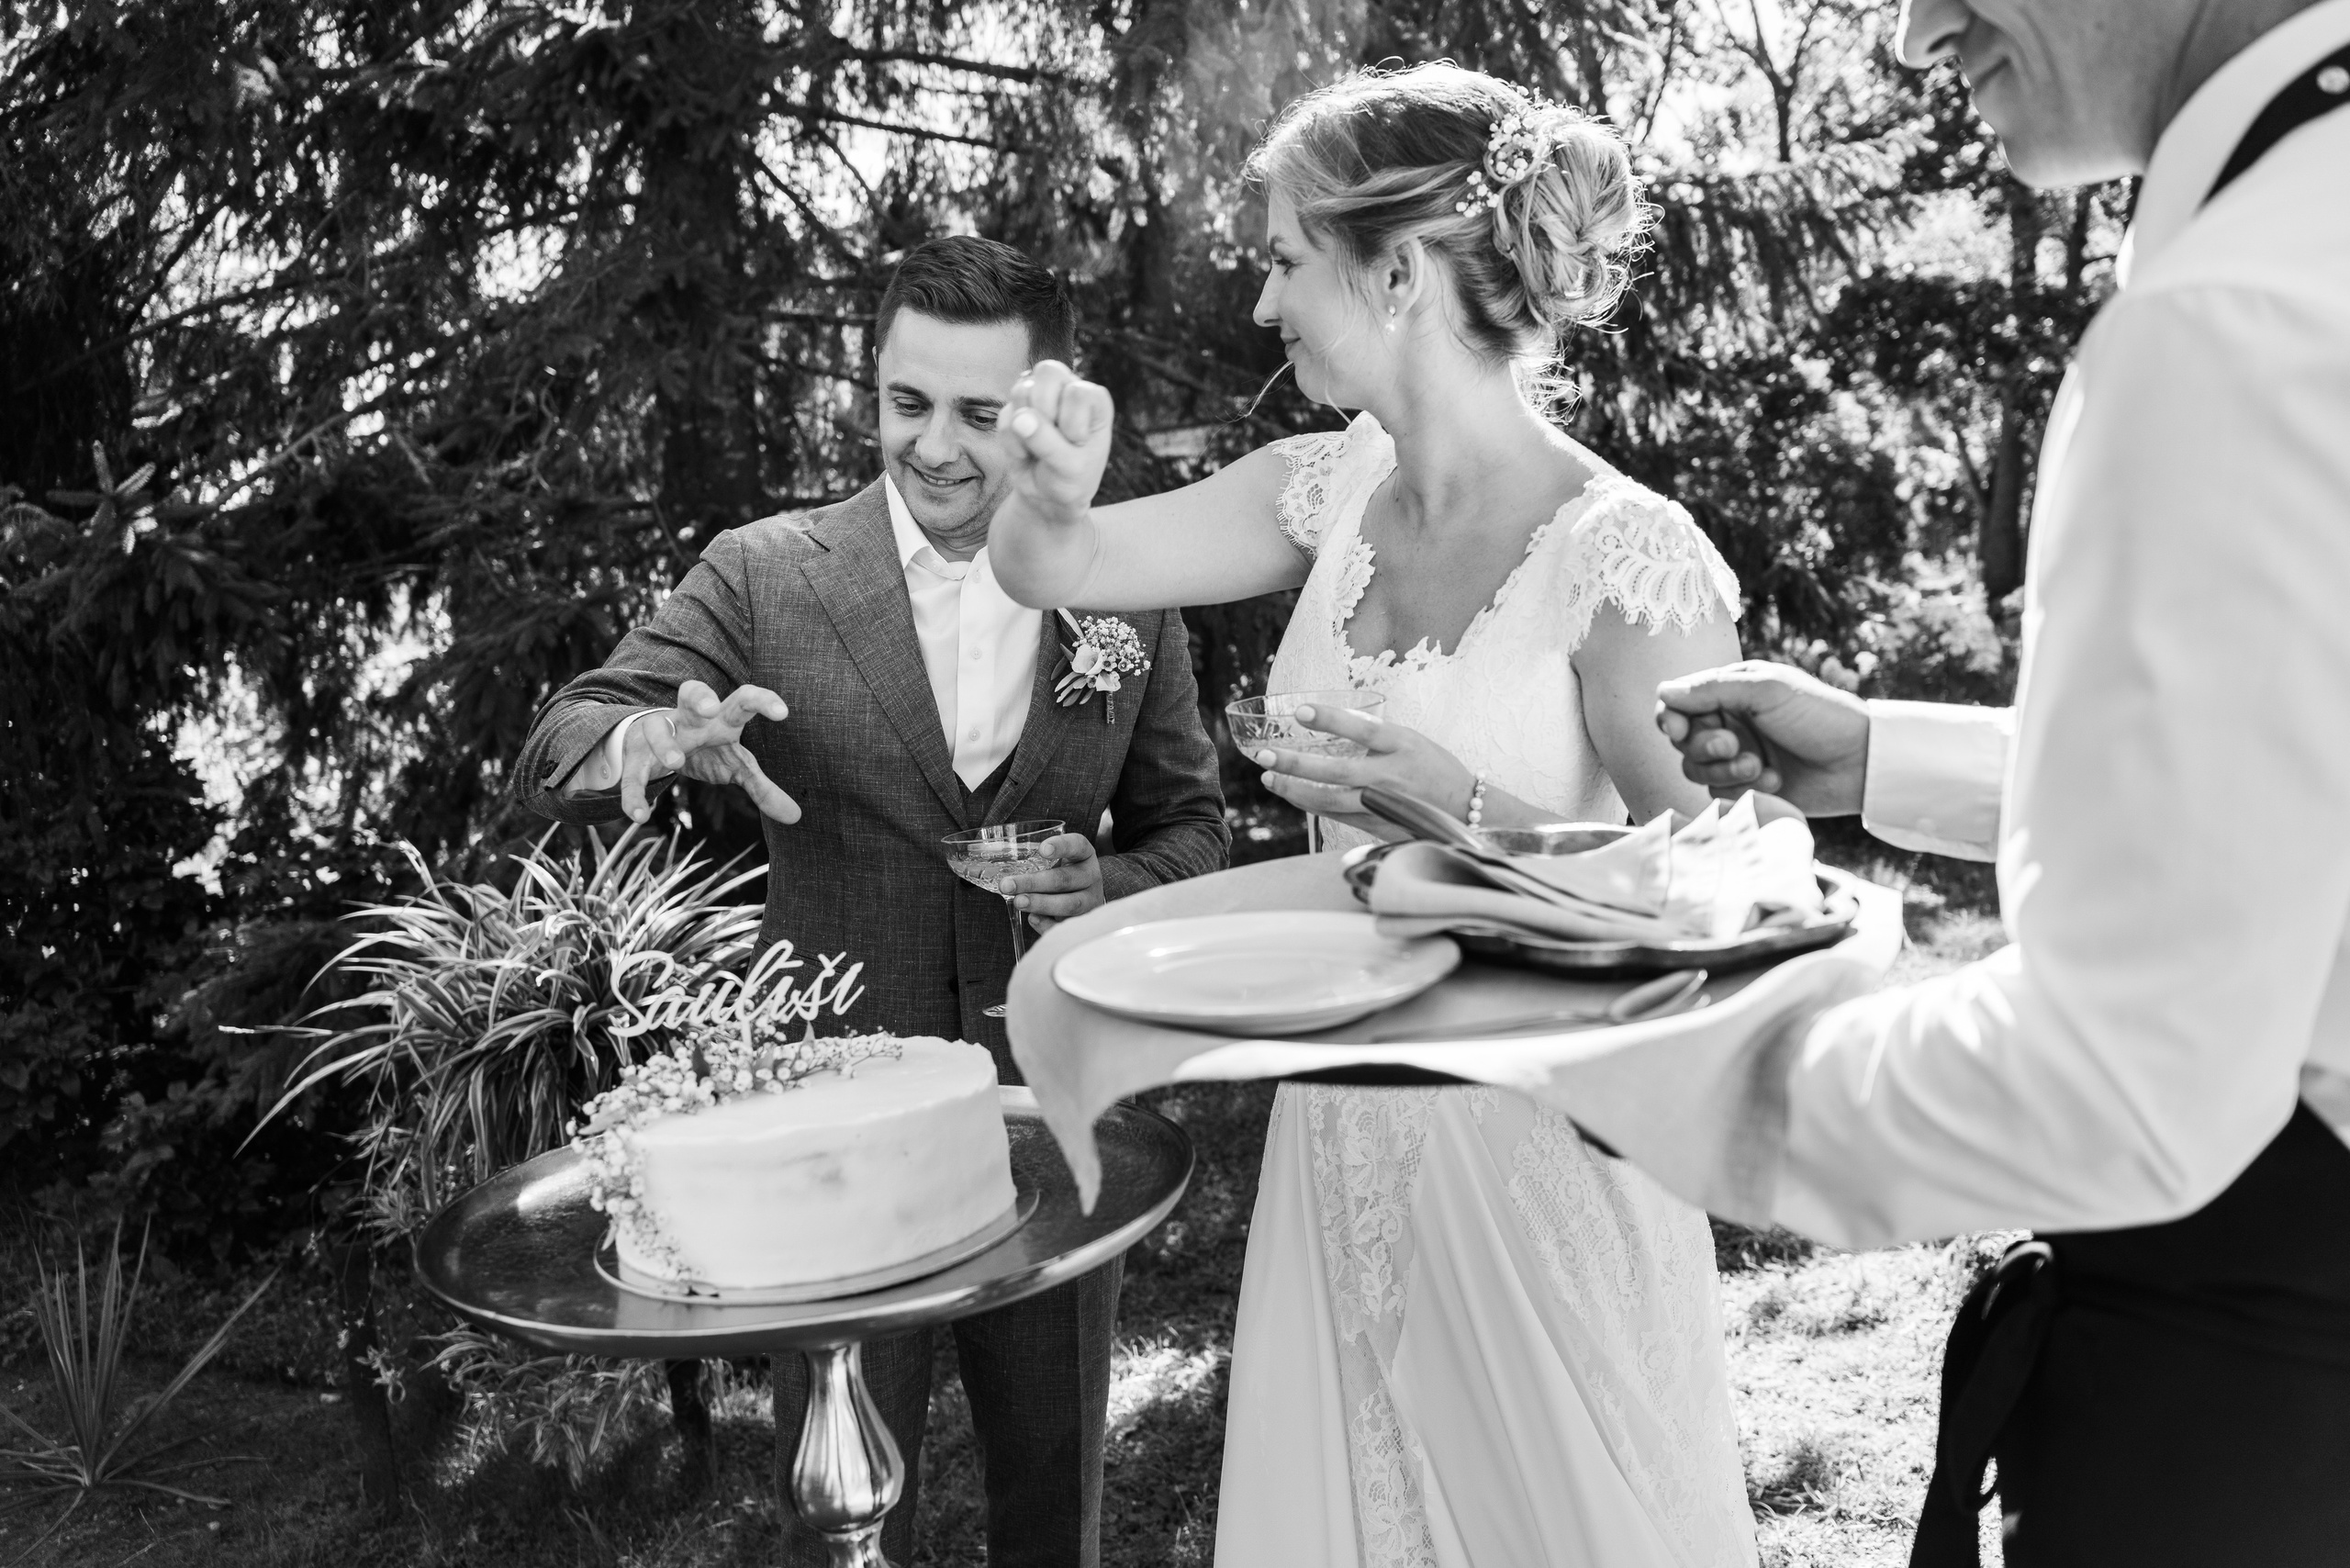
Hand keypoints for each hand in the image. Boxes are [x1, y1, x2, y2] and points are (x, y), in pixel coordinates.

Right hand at [622, 679, 800, 825]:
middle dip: (699, 697)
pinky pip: (633, 771)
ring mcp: (659, 732)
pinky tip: (639, 815)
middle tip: (711, 709)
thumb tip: (796, 816)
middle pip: (691, 692)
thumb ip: (762, 788)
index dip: (762, 701)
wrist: (654, 743)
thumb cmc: (706, 749)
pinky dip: (633, 792)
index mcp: (720, 718)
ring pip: (656, 727)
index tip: (783, 713)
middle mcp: (689, 718)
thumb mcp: (735, 765)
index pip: (742, 700)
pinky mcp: (636, 755)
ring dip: (664, 744)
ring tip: (676, 764)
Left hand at [999, 832, 1105, 933]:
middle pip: (1065, 879)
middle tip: (1008, 885)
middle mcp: (1091, 877)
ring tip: (1018, 902)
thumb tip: (1001, 872)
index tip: (1042, 850)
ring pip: (1070, 904)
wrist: (1086, 898)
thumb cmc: (1063, 874)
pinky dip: (1048, 924)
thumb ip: (1036, 862)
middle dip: (1034, 882)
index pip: (1077, 845)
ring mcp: (1091, 901)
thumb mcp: (1058, 861)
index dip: (1061, 847)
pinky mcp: (1084, 922)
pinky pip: (1067, 926)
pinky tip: (1032, 919)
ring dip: (1041, 903)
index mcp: (1084, 855)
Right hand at [1002, 360, 1114, 528]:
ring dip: (1025, 428)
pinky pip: (1003, 415)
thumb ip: (1048, 442)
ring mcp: (1039, 396)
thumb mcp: (1069, 468)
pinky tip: (1025, 452)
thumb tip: (1020, 417)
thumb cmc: (1071, 480)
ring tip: (1039, 447)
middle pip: (1048, 372)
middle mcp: (1068, 389)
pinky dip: (1011, 442)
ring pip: (1021, 389)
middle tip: (1054, 440)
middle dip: (1045, 412)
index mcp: (1094, 399)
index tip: (1076, 444)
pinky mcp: (1015, 409)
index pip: (1077, 392)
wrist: (1048, 497)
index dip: (1070, 422)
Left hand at [1246, 702, 1474, 838]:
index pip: (1363, 730)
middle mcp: (1391, 776)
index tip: (1300, 711)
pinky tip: (1293, 795)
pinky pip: (1337, 815)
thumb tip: (1333, 724)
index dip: (1331, 720)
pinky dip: (1312, 805)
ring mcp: (1384, 804)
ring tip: (1269, 778)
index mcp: (1402, 746)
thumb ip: (1376, 736)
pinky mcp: (1379, 825)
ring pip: (1331, 801)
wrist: (1466, 808)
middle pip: (1336, 771)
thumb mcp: (1412, 740)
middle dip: (1296, 764)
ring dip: (1295, 791)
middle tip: (1264, 755)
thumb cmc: (1435, 768)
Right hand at [1652, 661, 1869, 815]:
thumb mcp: (1767, 690)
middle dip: (1704, 746)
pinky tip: (1776, 781)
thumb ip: (1712, 689)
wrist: (1861, 762)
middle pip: (1682, 740)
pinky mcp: (1747, 787)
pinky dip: (1745, 788)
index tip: (1680, 730)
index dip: (1672, 718)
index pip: (1677, 703)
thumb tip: (1663, 692)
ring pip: (1696, 770)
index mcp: (1730, 691)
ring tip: (1760, 767)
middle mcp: (1728, 722)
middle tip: (1733, 746)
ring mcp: (1736, 756)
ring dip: (1724, 770)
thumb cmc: (1819, 715)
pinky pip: (1721, 792)